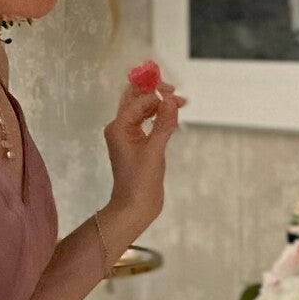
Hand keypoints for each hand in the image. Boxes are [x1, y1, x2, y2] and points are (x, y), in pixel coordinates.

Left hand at [102, 64, 185, 236]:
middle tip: (176, 94)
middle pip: (136, 99)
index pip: (138, 100)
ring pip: (142, 109)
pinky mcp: (137, 143)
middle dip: (155, 92)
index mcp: (119, 127)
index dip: (156, 93)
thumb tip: (172, 100)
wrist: (135, 206)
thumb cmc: (140, 181)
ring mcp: (128, 135)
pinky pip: (147, 121)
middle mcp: (121, 127)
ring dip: (159, 104)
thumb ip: (164, 123)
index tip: (176, 94)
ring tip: (179, 104)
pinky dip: (159, 116)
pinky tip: (172, 117)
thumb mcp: (154, 151)